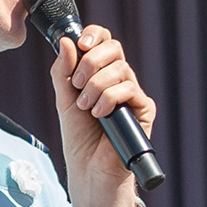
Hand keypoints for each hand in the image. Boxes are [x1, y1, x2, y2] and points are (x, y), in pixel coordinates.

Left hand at [48, 22, 153, 204]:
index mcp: (101, 74)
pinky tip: (101, 115)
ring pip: (120, 68)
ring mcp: (132, 94)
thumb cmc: (78, 139)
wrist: (89, 170)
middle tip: (78, 83)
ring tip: (86, 107)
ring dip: (97, 86)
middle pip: (114, 48)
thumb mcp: (64, 100)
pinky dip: (110, 99)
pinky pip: (129, 88)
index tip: (81, 44)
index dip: (94, 36)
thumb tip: (67, 41)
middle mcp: (119, 80)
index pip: (104, 42)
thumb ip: (63, 71)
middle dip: (92, 61)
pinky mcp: (143, 109)